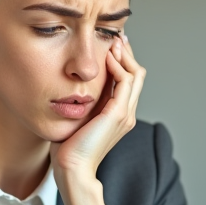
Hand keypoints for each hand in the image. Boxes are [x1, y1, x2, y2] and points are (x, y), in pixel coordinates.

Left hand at [52, 36, 145, 204]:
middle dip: (126, 52)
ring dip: (123, 55)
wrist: (72, 168)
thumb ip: (82, 102)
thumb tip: (71, 84)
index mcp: (118, 114)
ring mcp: (124, 114)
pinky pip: (125, 81)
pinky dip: (118, 66)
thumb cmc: (69, 147)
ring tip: (111, 41)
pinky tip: (106, 58)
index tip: (110, 43)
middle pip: (136, 73)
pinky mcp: (118, 114)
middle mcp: (126, 113)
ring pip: (135, 74)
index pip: (129, 79)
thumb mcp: (77, 117)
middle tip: (115, 36)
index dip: (122, 59)